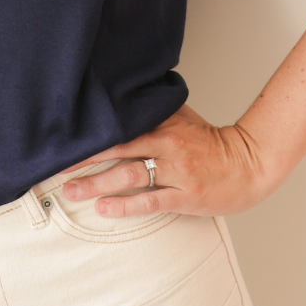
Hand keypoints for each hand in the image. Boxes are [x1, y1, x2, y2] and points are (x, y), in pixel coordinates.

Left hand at [60, 103, 275, 217]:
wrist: (249, 164)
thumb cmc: (212, 142)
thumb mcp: (183, 118)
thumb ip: (155, 112)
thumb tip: (126, 97)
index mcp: (164, 125)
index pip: (120, 127)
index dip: (91, 135)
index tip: (65, 140)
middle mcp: (168, 145)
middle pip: (118, 149)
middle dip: (84, 160)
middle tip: (56, 168)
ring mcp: (177, 171)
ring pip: (129, 175)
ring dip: (97, 184)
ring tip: (71, 192)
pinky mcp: (185, 195)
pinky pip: (150, 200)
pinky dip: (125, 205)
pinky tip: (104, 208)